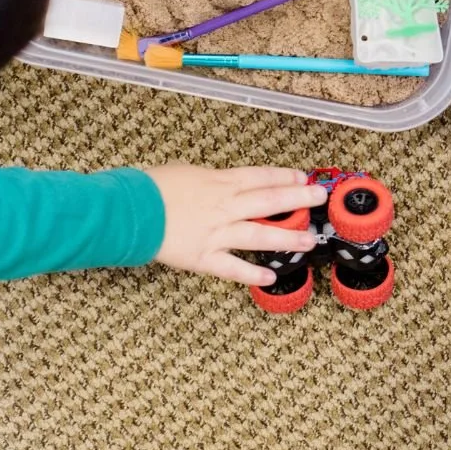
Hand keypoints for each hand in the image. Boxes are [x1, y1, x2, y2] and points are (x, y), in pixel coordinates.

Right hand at [144, 165, 325, 285]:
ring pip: (258, 235)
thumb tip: (229, 183)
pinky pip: (232, 268)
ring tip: (309, 241)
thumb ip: (213, 181)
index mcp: (219, 182)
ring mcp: (215, 233)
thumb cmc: (152, 187)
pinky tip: (269, 277)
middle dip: (298, 200)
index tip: (303, 179)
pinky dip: (251, 274)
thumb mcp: (188, 172)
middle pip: (268, 201)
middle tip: (320, 199)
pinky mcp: (203, 257)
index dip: (284, 178)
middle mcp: (223, 207)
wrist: (130, 211)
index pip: (260, 177)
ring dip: (286, 238)